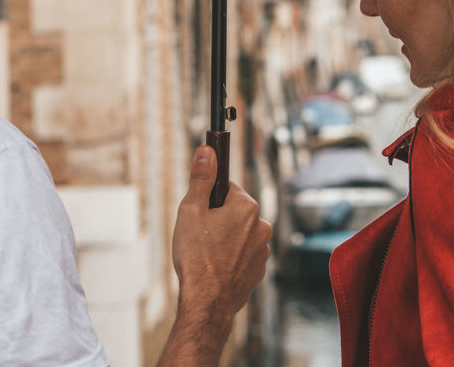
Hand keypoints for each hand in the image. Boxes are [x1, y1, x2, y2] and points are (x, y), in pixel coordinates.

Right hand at [158, 146, 271, 365]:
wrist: (207, 302)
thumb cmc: (197, 256)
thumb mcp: (191, 210)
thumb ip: (201, 178)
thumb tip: (206, 151)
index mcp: (247, 207)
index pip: (227, 189)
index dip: (209, 199)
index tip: (200, 211)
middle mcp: (261, 226)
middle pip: (235, 212)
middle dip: (218, 220)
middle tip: (199, 236)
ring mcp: (263, 250)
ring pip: (240, 235)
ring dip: (225, 240)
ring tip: (206, 256)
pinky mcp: (259, 270)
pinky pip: (243, 256)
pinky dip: (231, 259)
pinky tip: (215, 269)